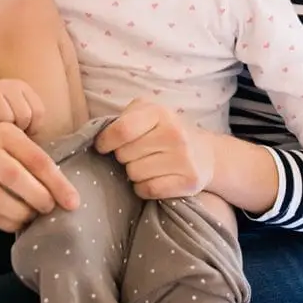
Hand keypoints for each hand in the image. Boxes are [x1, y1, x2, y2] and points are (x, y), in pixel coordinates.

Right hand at [0, 78, 44, 131]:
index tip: (22, 131)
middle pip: (23, 115)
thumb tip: (39, 148)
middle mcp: (8, 86)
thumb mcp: (16, 108)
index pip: (37, 111)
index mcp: (22, 87)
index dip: (32, 127)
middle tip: (6, 131)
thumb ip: (30, 121)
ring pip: (5, 119)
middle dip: (17, 128)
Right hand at [0, 121, 79, 231]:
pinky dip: (9, 223)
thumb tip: (69, 196)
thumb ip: (41, 161)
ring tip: (35, 215)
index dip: (57, 183)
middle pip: (13, 176)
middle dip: (38, 197)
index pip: (36, 159)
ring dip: (22, 212)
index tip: (73, 202)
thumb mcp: (23, 143)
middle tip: (51, 207)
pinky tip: (22, 222)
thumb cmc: (8, 150)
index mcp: (5, 133)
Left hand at [94, 98, 215, 200]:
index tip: (104, 146)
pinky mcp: (188, 181)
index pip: (121, 130)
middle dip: (124, 157)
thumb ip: (122, 119)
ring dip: (134, 173)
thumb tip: (97, 139)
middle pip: (124, 155)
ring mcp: (184, 158)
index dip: (105, 141)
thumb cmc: (165, 132)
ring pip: (134, 174)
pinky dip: (143, 188)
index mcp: (160, 113)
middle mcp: (174, 133)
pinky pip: (147, 189)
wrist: (205, 153)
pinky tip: (153, 178)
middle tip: (137, 154)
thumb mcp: (146, 113)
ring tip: (148, 165)